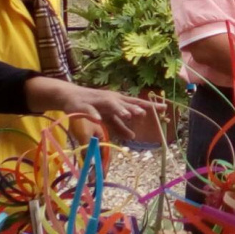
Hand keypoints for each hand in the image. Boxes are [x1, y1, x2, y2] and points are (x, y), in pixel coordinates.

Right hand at [25, 76, 154, 140]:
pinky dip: (93, 114)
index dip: (149, 106)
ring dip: (119, 109)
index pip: (136, 103)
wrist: (69, 97)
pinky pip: (89, 110)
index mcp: (118, 101)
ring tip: (128, 115)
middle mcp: (110, 99)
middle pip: (125, 102)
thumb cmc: (93, 106)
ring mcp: (97, 101)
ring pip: (109, 104)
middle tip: (145, 113)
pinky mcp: (82, 105)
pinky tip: (98, 119)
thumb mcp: (108, 118)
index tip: (164, 109)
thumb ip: (120, 127)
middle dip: (135, 107)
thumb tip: (133, 136)